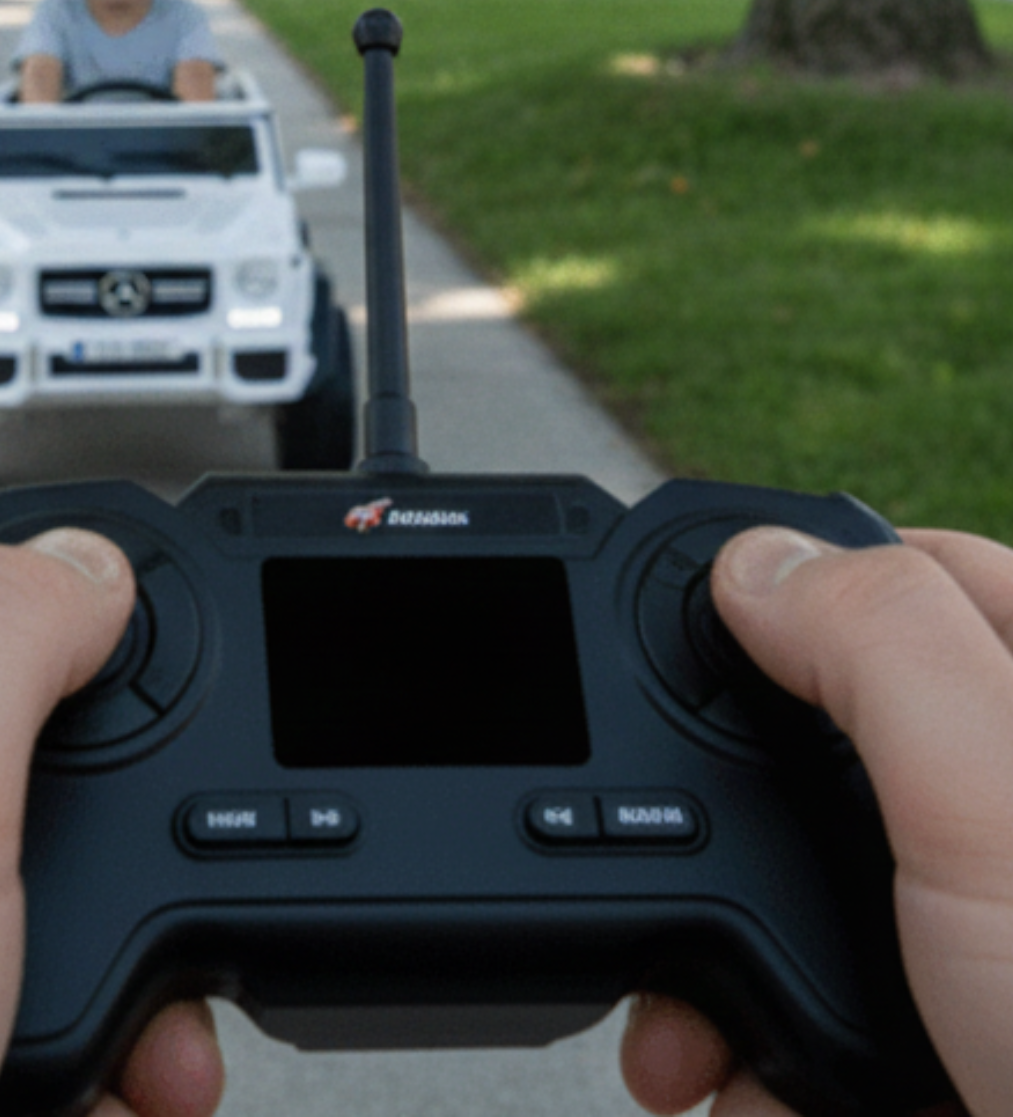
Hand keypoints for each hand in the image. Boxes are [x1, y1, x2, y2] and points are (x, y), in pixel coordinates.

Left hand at [0, 524, 224, 1116]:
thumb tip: (77, 561)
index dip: (0, 565)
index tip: (114, 597)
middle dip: (101, 809)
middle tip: (164, 848)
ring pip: (10, 907)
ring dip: (120, 957)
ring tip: (162, 1022)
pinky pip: (4, 1027)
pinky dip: (91, 1060)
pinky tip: (121, 1094)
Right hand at [621, 524, 1012, 1115]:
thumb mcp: (1010, 811)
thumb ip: (887, 646)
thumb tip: (755, 563)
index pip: (911, 573)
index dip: (783, 591)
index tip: (686, 652)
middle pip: (822, 740)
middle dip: (708, 811)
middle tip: (650, 854)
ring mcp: (980, 949)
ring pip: (797, 896)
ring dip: (709, 959)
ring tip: (687, 1035)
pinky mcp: (943, 1048)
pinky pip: (804, 1020)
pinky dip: (752, 1060)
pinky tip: (750, 1090)